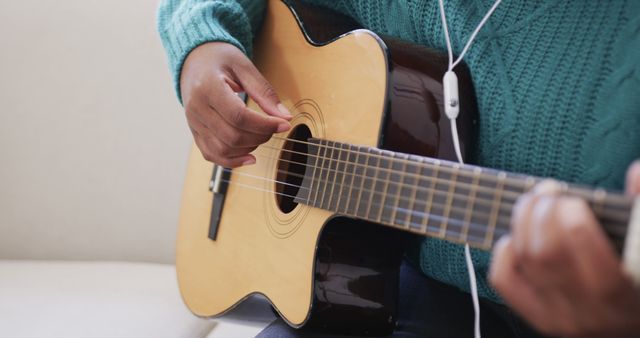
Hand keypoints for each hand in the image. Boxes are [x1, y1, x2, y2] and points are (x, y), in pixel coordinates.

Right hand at [180, 42, 291, 166]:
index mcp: (207, 88)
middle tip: (275, 127)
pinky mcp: (195, 132)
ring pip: (222, 150)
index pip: (239, 116)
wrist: (194, 60)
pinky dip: (232, 161)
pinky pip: (211, 155)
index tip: (284, 124)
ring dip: (249, 148)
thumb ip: (264, 92)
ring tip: (262, 136)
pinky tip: (250, 157)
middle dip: (260, 137)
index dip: (264, 125)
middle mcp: (196, 108)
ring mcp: (193, 123)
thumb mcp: (245, 67)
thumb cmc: (220, 59)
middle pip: (232, 136)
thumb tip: (285, 117)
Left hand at [490, 161, 639, 337]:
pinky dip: (504, 251)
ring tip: (535, 202)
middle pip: (545, 250)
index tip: (573, 199)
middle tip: (549, 191)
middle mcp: (586, 311)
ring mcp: (557, 315)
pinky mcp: (537, 316)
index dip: (570, 215)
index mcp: (620, 295)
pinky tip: (517, 235)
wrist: (633, 331)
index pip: (581, 248)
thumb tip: (637, 171)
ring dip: (522, 221)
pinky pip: (506, 280)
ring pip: (525, 260)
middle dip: (541, 211)